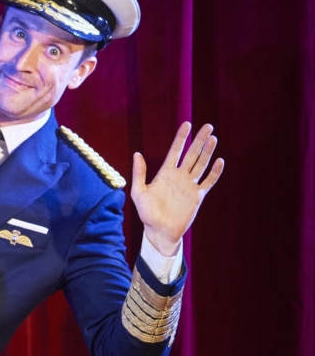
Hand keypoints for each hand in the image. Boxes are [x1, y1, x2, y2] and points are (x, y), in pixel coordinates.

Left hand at [131, 122, 224, 255]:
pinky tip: (219, 161)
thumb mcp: (139, 192)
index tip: (187, 124)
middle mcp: (179, 176)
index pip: (175, 151)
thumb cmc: (147, 213)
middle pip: (192, 154)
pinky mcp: (198, 196)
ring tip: (213, 138)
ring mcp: (189, 185)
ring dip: (208, 151)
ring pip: (201, 164)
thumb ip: (139, 173)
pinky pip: (208, 182)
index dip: (181, 138)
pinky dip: (214, 172)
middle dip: (199, 140)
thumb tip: (137, 153)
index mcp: (165, 173)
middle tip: (208, 126)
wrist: (160, 231)